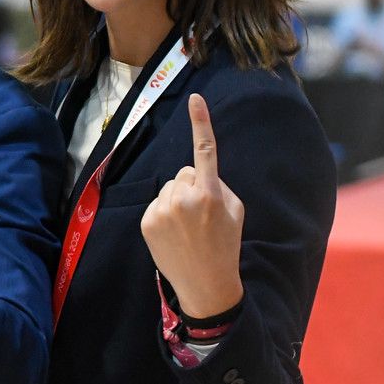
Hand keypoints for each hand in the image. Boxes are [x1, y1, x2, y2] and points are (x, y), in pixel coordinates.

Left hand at [140, 94, 244, 317]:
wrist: (206, 284)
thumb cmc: (225, 245)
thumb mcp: (235, 212)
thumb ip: (219, 185)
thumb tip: (198, 173)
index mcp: (211, 193)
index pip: (205, 151)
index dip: (201, 123)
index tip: (195, 98)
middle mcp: (184, 198)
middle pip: (184, 173)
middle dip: (193, 186)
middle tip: (202, 215)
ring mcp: (162, 210)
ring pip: (169, 188)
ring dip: (177, 200)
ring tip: (188, 227)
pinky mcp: (147, 221)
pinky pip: (157, 203)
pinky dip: (164, 213)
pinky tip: (174, 233)